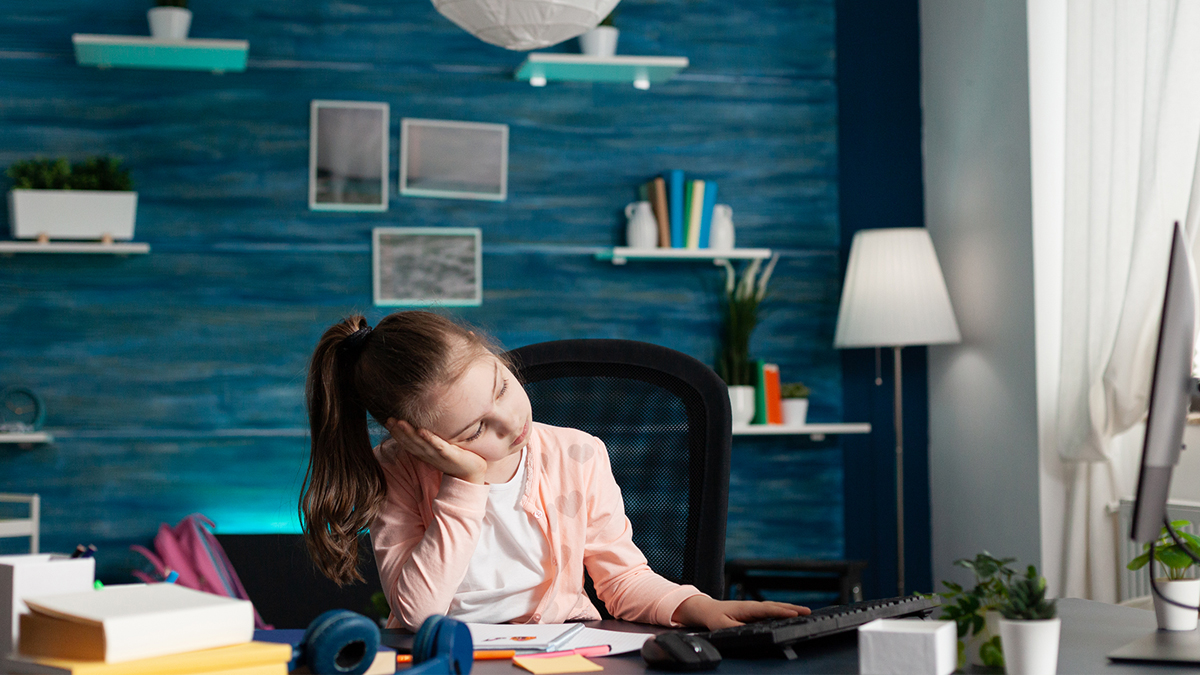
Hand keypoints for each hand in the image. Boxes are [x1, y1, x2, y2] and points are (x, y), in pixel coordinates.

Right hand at [385, 418, 486, 484]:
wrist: (471, 472)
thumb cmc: (454, 457)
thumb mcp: (438, 448)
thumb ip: (428, 440)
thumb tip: (419, 425)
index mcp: (425, 453)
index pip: (407, 443)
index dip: (397, 433)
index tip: (388, 421)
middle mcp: (429, 455)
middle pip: (411, 443)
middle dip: (399, 432)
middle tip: (389, 420)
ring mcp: (439, 456)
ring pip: (421, 444)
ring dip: (410, 434)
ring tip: (400, 422)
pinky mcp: (451, 455)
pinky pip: (439, 447)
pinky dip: (430, 439)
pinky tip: (422, 431)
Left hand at [671, 595, 808, 630]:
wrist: (708, 609)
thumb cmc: (715, 617)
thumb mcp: (722, 625)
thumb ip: (735, 629)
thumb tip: (748, 631)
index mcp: (748, 608)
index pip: (768, 609)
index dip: (782, 612)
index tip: (795, 615)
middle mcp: (754, 606)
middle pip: (776, 606)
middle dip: (792, 609)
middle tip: (808, 611)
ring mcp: (755, 608)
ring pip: (776, 607)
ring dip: (791, 609)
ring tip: (805, 612)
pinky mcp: (755, 612)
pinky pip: (772, 610)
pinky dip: (784, 611)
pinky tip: (792, 614)